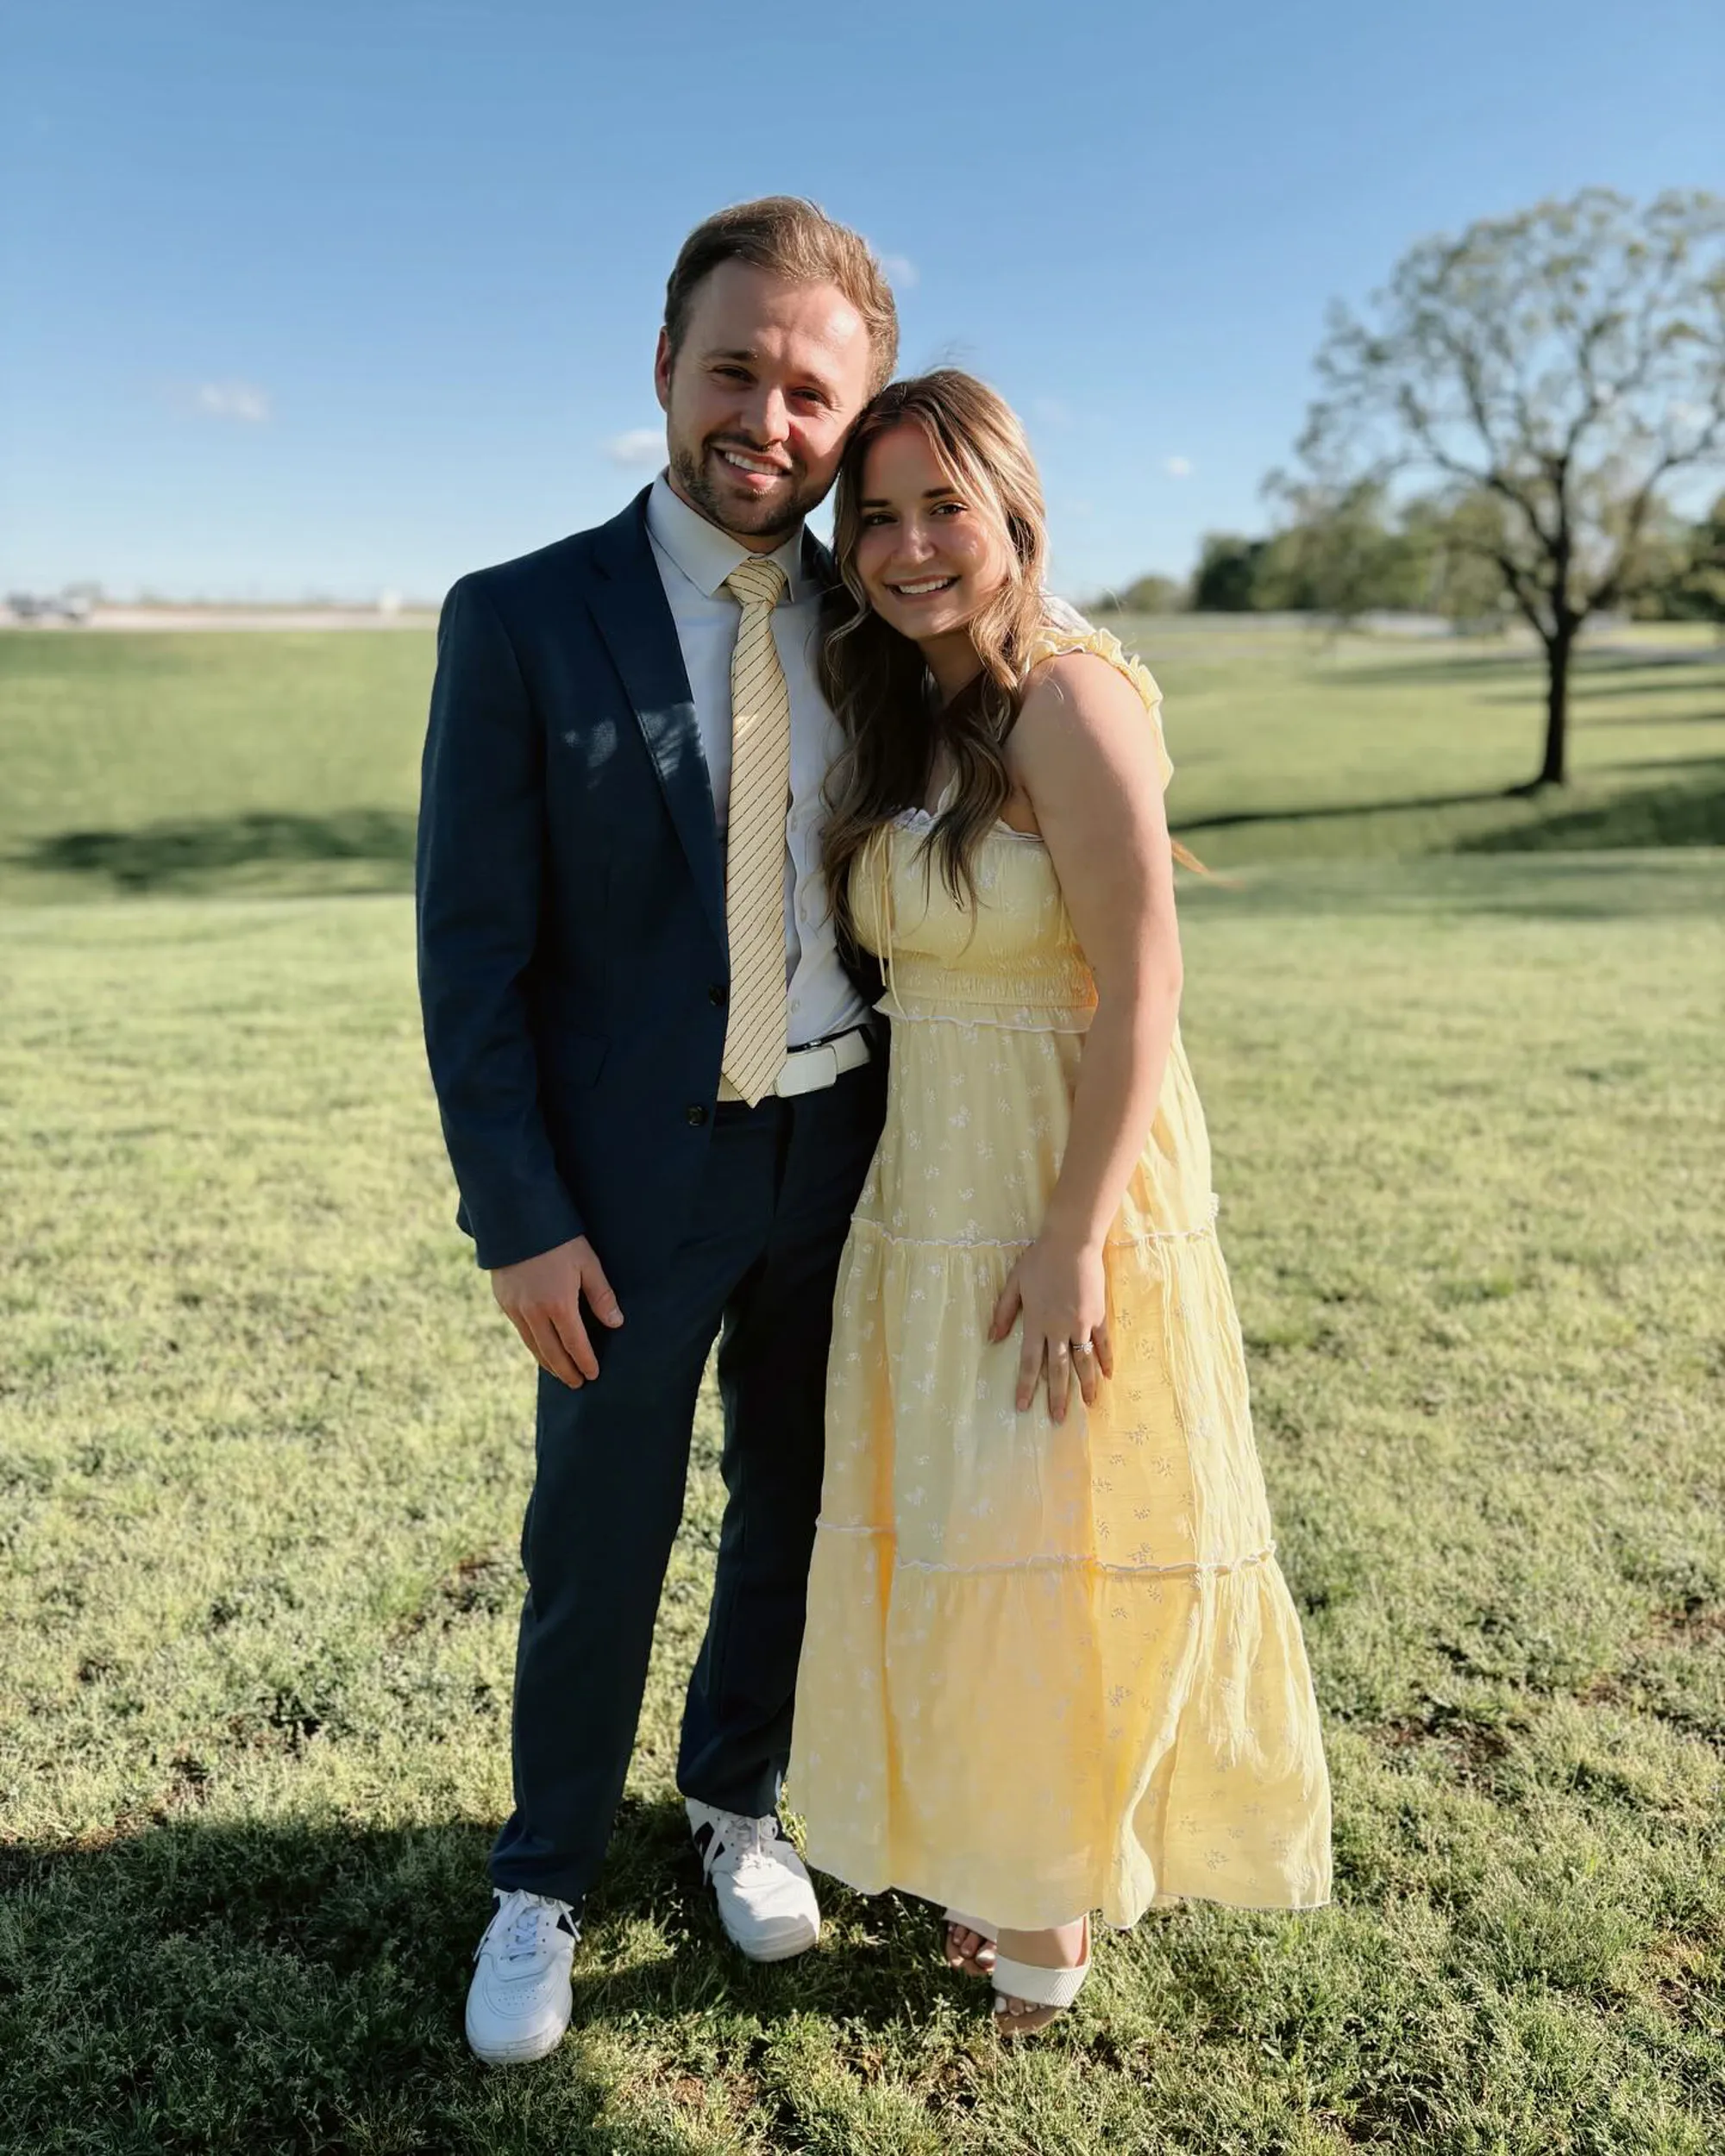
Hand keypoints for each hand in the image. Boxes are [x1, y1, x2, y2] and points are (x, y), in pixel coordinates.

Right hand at [491, 1235, 622, 1388]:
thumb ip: (601, 1295)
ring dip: (548, 1363)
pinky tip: (541, 1348)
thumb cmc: (559, 1238)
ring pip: (533, 1346)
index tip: (593, 1375)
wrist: (516, 1219)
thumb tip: (616, 1323)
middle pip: (552, 1352)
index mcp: (558, 1304)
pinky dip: (533, 1345)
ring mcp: (515, 1308)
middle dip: (566, 1371)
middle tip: (577, 1383)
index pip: (575, 1344)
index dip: (585, 1362)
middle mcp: (534, 1312)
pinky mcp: (503, 1301)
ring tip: (560, 1373)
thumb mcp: (588, 1263)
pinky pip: (520, 1331)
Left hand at [988, 1234, 1112, 1423]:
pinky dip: (1105, 1360)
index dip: (1026, 1386)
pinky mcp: (1098, 1315)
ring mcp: (1081, 1323)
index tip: (1022, 1407)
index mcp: (1036, 1322)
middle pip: (1059, 1370)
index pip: (1029, 1363)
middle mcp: (1059, 1328)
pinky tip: (1107, 1376)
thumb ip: (1003, 1312)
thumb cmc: (1039, 1260)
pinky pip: (1103, 1343)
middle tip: (1057, 1420)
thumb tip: (993, 1339)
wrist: (1072, 1242)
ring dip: (1086, 1385)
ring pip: (1084, 1361)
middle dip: (1057, 1396)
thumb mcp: (1014, 1284)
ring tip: (1088, 1406)